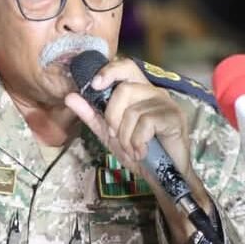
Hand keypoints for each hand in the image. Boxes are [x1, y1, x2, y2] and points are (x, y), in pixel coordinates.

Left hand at [64, 58, 191, 177]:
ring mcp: (166, 103)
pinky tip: (142, 152)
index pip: (125, 67)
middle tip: (116, 135)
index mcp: (139, 91)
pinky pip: (146, 122)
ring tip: (133, 150)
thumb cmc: (138, 152)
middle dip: (113, 116)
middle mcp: (154, 92)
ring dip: (126, 137)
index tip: (95, 85)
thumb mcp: (108, 134)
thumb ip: (91, 114)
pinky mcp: (175, 117)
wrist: (162, 176)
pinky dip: (138, 142)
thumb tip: (70, 96)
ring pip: (133, 111)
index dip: (109, 71)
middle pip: (124, 89)